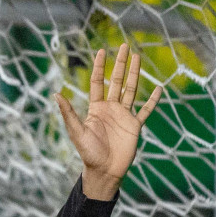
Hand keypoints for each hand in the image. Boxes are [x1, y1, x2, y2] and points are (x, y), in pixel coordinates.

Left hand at [55, 43, 162, 200]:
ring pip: (131, 90)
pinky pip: (146, 110)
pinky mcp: (135, 125)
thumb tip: (55, 94)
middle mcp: (111, 108)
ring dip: (135, 74)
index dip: (100, 67)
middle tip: (125, 45)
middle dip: (120, 64)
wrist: (104, 171)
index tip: (102, 51)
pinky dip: (153, 100)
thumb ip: (68, 113)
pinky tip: (159, 88)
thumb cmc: (89, 153)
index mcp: (96, 108)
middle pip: (117, 81)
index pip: (98, 82)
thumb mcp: (77, 131)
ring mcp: (124, 116)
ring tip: (138, 57)